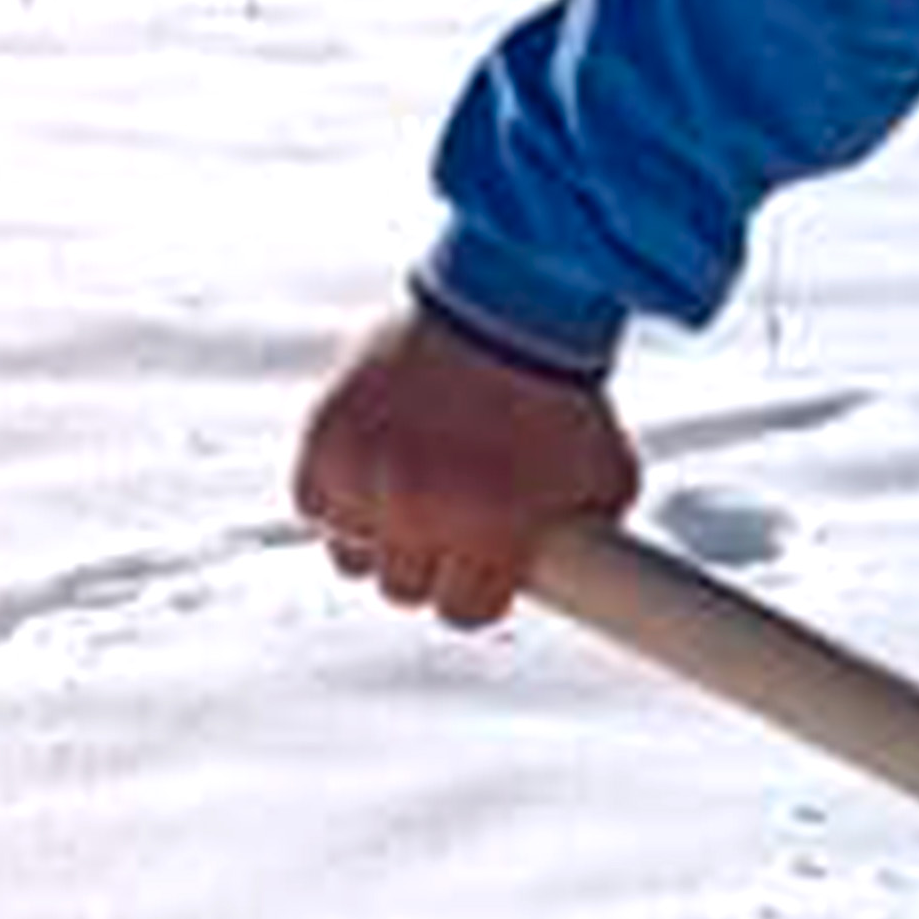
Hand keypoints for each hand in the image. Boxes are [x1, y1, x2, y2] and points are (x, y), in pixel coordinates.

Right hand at [293, 301, 639, 628]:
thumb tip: (589, 579)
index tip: (485, 575)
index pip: (464, 612)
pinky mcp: (326, 437)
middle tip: (453, 531)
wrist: (510, 306)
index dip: (478, 593)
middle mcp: (420, 505)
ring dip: (383, 535)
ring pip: (352, 551)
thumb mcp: (602, 480)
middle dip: (431, 565)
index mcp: (491, 525)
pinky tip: (378, 477)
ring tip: (416, 499)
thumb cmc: (558, 388)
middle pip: (403, 587)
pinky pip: (317, 503)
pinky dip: (342, 497)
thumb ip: (585, 540)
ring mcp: (366, 471)